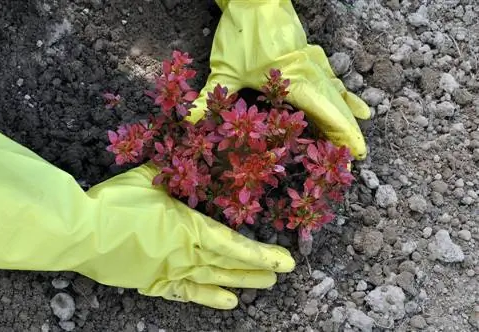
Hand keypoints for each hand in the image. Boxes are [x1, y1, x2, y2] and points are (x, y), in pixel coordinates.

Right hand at [0, 128, 294, 308]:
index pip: (232, 244)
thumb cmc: (114, 202)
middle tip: (281, 273)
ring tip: (264, 286)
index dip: (261, 253)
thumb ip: (174, 162)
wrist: (79, 231)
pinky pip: (185, 293)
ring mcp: (169, 271)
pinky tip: (228, 302)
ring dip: (240, 282)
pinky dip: (208, 297)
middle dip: (257, 268)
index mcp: (187, 227)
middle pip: (228, 264)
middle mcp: (184, 254)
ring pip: (213, 279)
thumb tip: (193, 132)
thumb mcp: (147, 174)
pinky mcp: (152, 283)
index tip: (286, 260)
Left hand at [188, 0, 370, 159]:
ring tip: (358, 142)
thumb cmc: (241, 33)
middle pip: (337, 108)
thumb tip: (186, 121)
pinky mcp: (312, 57)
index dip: (341, 136)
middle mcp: (310, 73)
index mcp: (294, 81)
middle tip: (356, 161)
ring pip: (338, 95)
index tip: (354, 156)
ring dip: (348, 119)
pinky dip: (345, 98)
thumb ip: (208, 98)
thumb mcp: (223, 70)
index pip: (325, 113)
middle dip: (347, 136)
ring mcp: (314, 64)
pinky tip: (356, 106)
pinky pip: (334, 82)